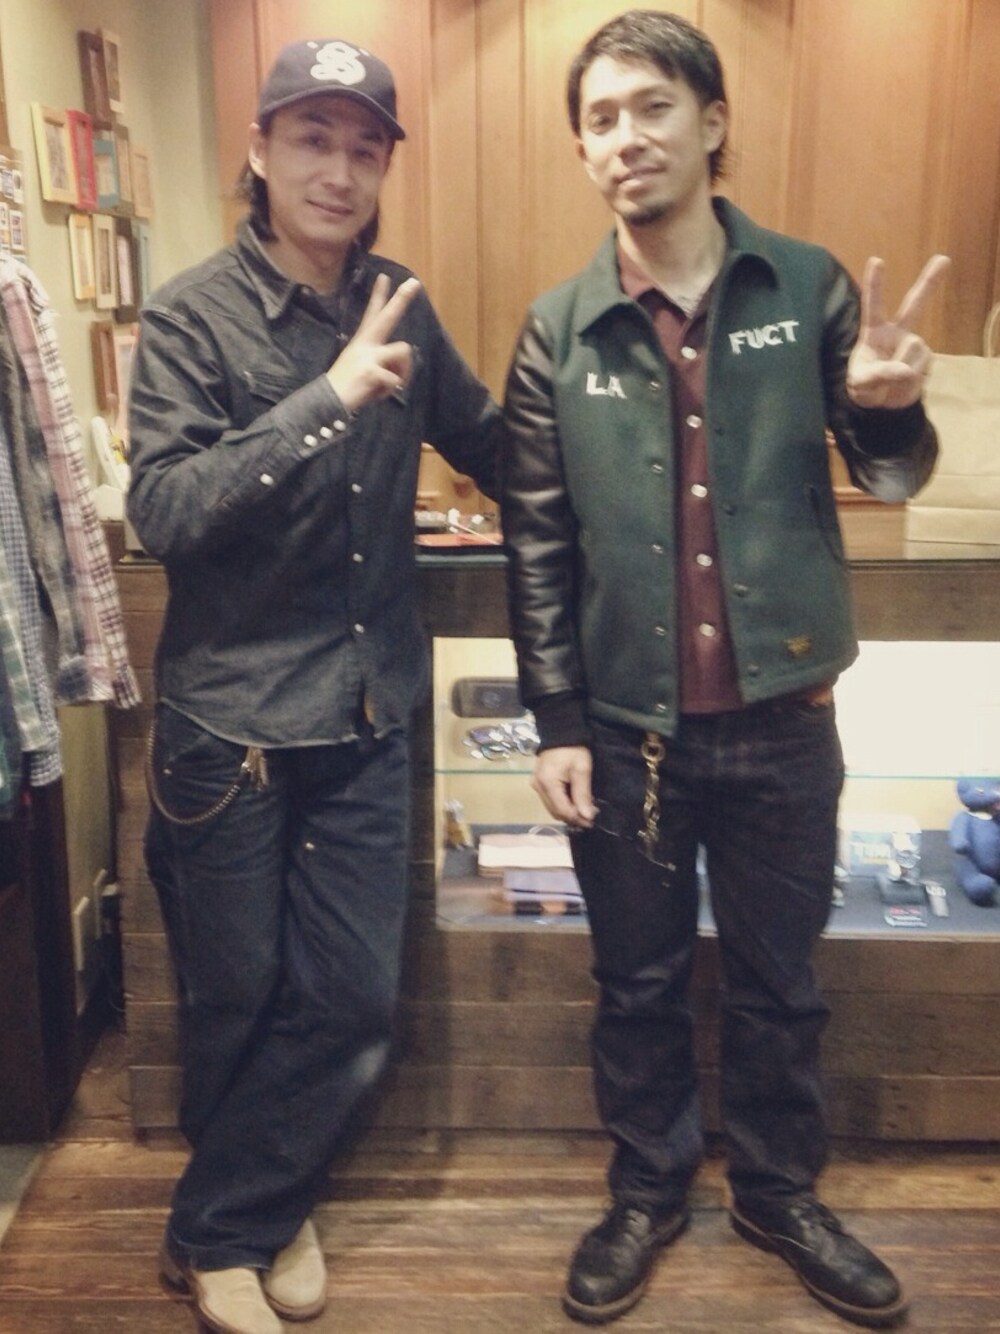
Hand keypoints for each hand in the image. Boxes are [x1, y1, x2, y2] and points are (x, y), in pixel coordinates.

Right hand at [327, 274, 420, 412]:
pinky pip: (395, 379)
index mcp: (362, 342)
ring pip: (403, 350)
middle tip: (415, 283)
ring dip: (403, 371)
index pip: (372, 314)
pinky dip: (390, 391)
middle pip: (387, 317)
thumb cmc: (348, 388)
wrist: (328, 402)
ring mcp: (368, 355)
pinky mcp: (371, 370)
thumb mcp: (363, 370)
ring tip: (387, 384)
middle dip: (402, 299)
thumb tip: (399, 374)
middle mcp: (365, 343)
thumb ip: (381, 365)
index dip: (378, 295)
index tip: (385, 276)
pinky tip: (375, 395)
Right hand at [532, 746, 596, 828]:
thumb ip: (583, 794)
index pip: (562, 810)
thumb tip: (587, 817)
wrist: (560, 732)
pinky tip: (573, 800)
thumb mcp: (582, 770)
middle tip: (590, 816)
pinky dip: (562, 804)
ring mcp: (536, 785)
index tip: (592, 820)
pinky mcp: (538, 783)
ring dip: (567, 812)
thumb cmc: (573, 749)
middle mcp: (538, 787)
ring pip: (552, 808)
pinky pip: (550, 800)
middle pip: (555, 812)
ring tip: (583, 808)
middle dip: (573, 817)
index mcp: (547, 783)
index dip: (577, 818)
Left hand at [846, 253, 949, 408]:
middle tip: (944, 259)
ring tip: (891, 382)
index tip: (876, 261)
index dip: (875, 285)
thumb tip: (904, 371)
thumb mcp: (860, 385)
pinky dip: (909, 384)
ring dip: (900, 374)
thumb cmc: (865, 387)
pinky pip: (919, 371)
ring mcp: (914, 345)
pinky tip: (903, 385)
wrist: (883, 404)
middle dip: (929, 282)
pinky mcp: (926, 360)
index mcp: (874, 332)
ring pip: (912, 354)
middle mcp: (897, 333)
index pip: (873, 306)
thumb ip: (876, 376)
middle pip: (914, 305)